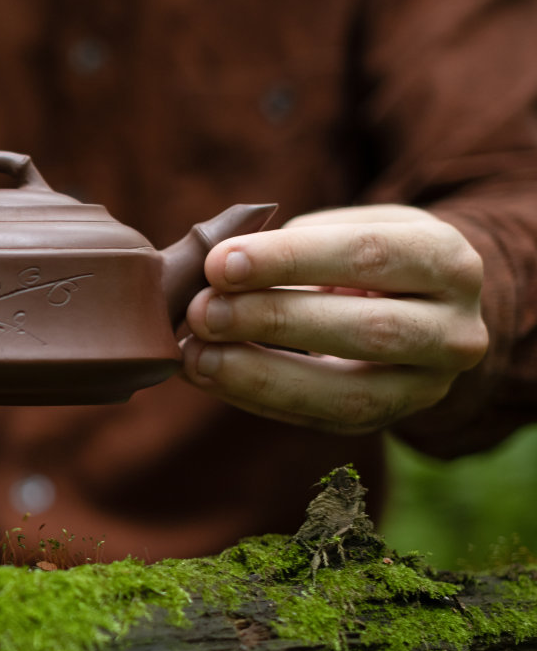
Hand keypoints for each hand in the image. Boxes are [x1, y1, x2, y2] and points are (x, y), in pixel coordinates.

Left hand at [180, 205, 488, 433]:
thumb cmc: (366, 258)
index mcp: (448, 261)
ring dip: (261, 374)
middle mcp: (454, 329)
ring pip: (348, 392)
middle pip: (367, 328)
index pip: (369, 255)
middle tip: (202, 312)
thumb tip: (215, 268)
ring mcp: (428, 386)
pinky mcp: (388, 420)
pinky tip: (208, 375)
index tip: (220, 263)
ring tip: (196, 355)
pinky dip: (256, 397)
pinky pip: (320, 418)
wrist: (420, 309)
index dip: (290, 260)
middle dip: (273, 320)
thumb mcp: (348, 229)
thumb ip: (292, 242)